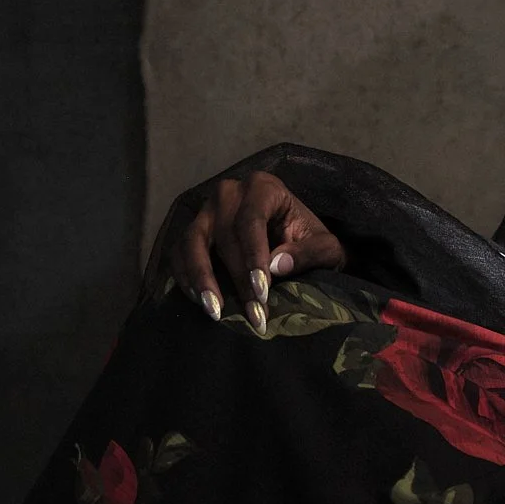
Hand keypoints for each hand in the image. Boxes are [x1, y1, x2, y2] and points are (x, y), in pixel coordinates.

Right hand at [167, 171, 345, 330]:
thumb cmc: (312, 242)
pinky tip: (200, 302)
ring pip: (192, 242)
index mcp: (264, 188)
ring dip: (201, 279)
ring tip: (215, 312)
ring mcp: (205, 211)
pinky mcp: (192, 231)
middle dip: (238, 280)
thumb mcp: (326, 248)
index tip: (262, 292)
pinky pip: (178, 253)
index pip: (251, 220)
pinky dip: (185, 277)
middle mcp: (229, 193)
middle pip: (225, 236)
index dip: (254, 257)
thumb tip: (276, 266)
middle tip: (254, 315)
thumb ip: (310, 253)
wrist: (297, 243)